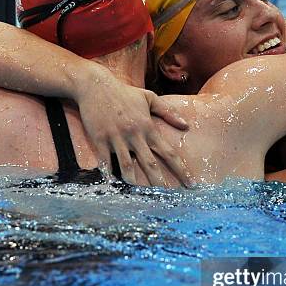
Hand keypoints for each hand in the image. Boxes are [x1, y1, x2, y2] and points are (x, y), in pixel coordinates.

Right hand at [73, 68, 191, 186]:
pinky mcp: (100, 140)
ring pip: (127, 167)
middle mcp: (134, 135)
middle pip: (150, 164)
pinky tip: (115, 187)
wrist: (95, 86)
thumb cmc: (124, 93)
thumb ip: (168, 112)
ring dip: (135, 183)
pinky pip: (106, 162)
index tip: (191, 184)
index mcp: (148, 127)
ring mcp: (116, 138)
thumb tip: (186, 126)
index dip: (181, 170)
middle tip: (168, 199)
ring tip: (141, 197)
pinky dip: (110, 175)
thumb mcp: (149, 98)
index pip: (169, 152)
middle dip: (160, 184)